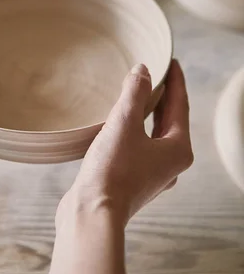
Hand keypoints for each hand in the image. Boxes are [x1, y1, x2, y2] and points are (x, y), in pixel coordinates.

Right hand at [58, 60, 193, 228]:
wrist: (92, 213)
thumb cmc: (112, 170)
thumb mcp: (124, 123)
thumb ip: (135, 92)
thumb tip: (142, 70)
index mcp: (178, 149)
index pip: (180, 105)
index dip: (175, 80)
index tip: (170, 60)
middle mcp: (171, 163)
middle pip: (171, 120)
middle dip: (164, 95)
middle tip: (156, 71)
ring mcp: (153, 174)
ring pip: (156, 134)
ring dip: (149, 112)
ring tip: (139, 92)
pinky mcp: (135, 180)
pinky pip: (141, 145)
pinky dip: (137, 128)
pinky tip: (121, 123)